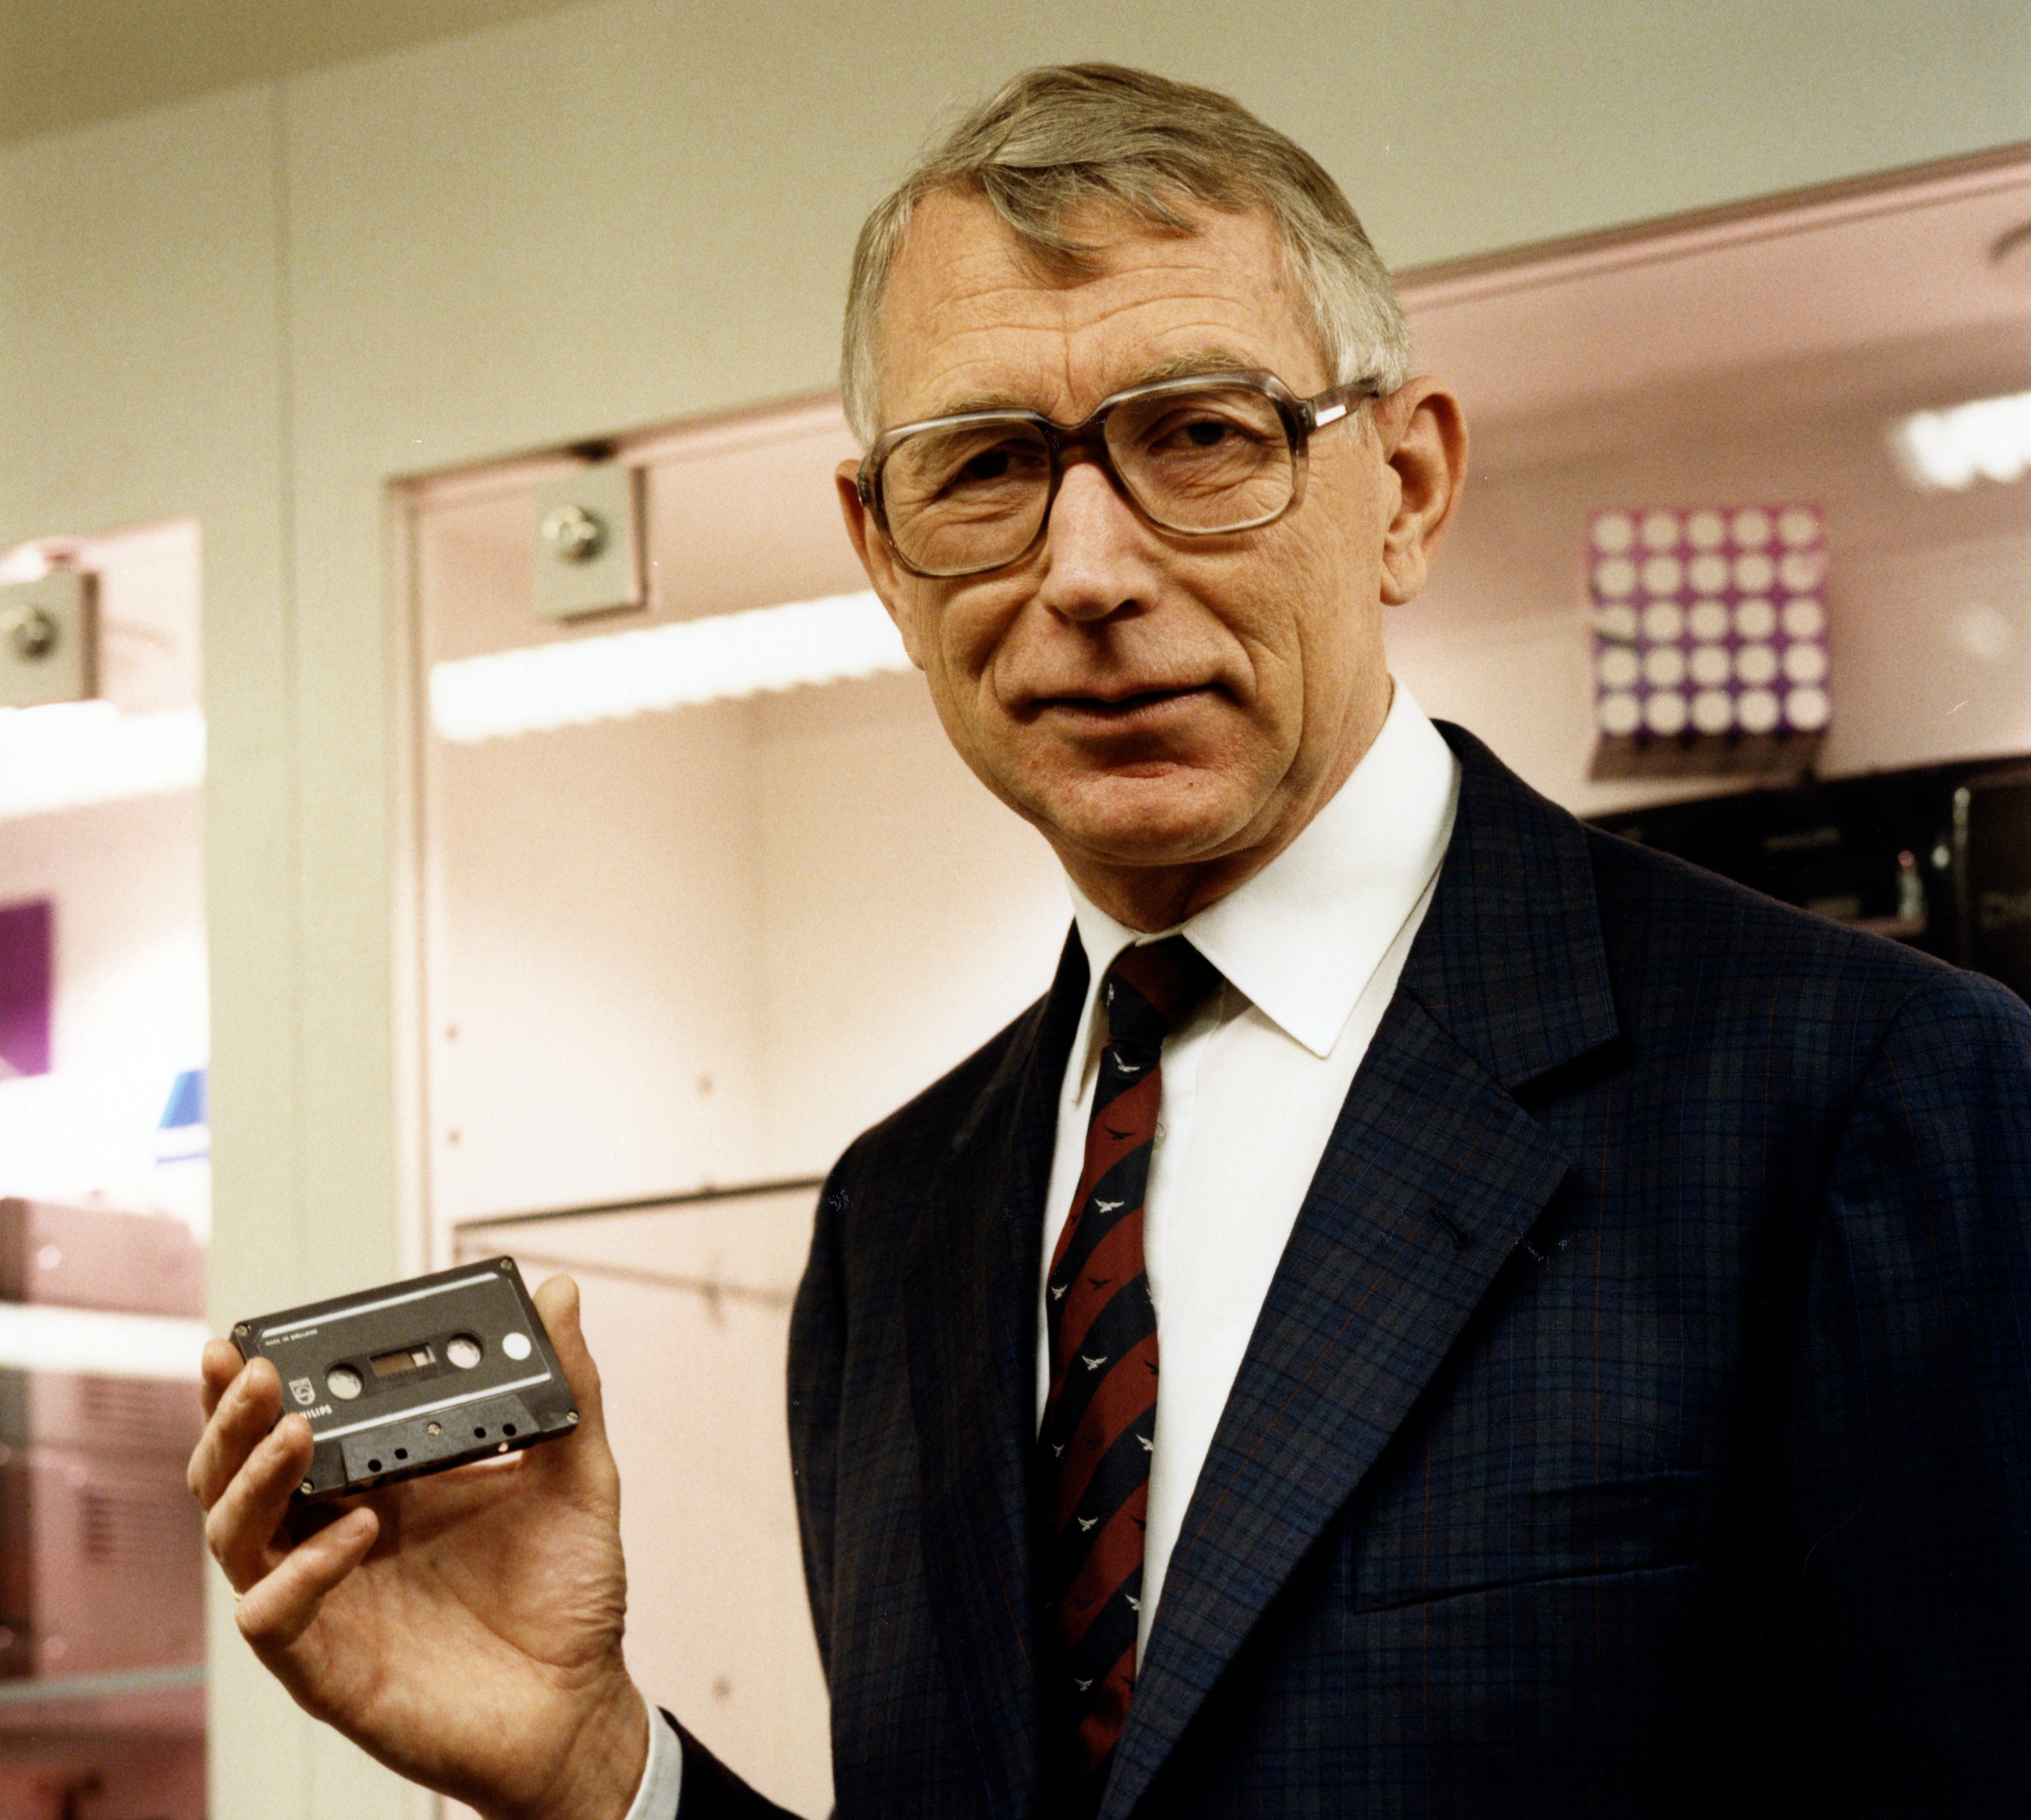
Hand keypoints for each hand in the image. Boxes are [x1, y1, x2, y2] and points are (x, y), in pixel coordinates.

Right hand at [187, 1275, 649, 1819]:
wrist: (579, 1704)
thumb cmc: (569, 1595)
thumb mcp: (577, 1476)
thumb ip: (568, 1387)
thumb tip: (559, 1294)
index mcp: (381, 1485)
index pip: (291, 1427)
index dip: (254, 1389)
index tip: (247, 1339)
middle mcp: (336, 1535)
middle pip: (239, 1473)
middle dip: (233, 1419)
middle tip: (257, 1371)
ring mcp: (325, 1600)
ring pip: (236, 1535)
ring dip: (255, 1479)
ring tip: (301, 1433)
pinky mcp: (327, 1665)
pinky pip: (274, 1615)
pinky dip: (305, 1569)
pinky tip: (359, 1532)